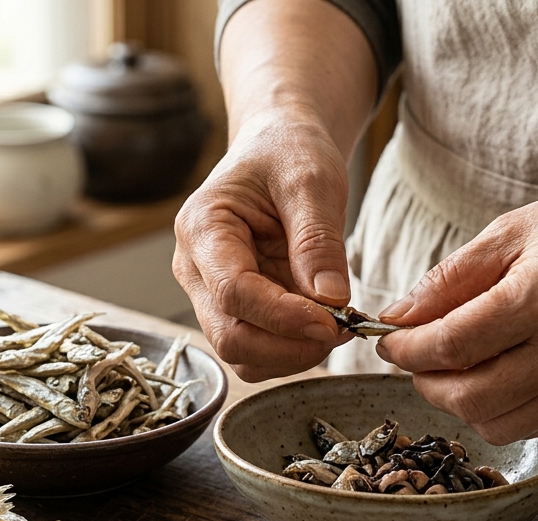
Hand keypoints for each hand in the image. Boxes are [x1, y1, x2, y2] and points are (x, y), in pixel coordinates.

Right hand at [173, 114, 352, 381]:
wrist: (277, 149)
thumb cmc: (288, 153)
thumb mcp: (312, 181)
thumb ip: (318, 240)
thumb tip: (332, 300)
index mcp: (202, 227)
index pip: (233, 291)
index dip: (283, 316)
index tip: (334, 321)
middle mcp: (195, 269)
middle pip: (230, 337)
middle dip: (288, 346)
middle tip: (342, 331)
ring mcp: (211, 294)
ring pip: (243, 354)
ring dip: (292, 354)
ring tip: (337, 326)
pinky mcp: (234, 310)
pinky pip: (258, 351)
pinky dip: (293, 351)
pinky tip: (323, 326)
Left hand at [374, 180, 537, 443]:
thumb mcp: (508, 234)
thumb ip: (448, 280)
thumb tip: (396, 318)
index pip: (452, 345)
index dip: (407, 350)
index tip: (388, 341)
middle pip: (469, 397)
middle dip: (426, 382)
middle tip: (417, 358)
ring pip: (496, 423)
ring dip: (460, 402)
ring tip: (456, 367)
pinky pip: (529, 425)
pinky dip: (499, 409)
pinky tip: (498, 374)